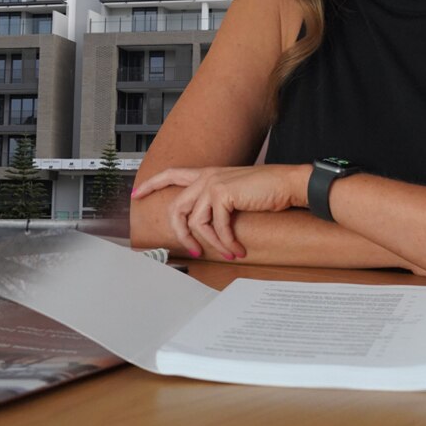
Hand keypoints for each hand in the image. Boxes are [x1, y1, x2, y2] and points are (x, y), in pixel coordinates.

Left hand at [131, 165, 307, 259]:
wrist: (288, 183)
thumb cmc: (267, 189)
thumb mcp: (236, 192)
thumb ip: (218, 202)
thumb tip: (206, 225)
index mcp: (207, 173)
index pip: (171, 174)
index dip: (152, 184)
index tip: (137, 194)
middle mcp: (206, 176)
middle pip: (176, 207)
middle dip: (180, 234)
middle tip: (193, 250)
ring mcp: (213, 184)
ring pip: (196, 222)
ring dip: (211, 243)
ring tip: (226, 252)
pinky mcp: (222, 194)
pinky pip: (216, 227)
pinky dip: (226, 241)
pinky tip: (236, 248)